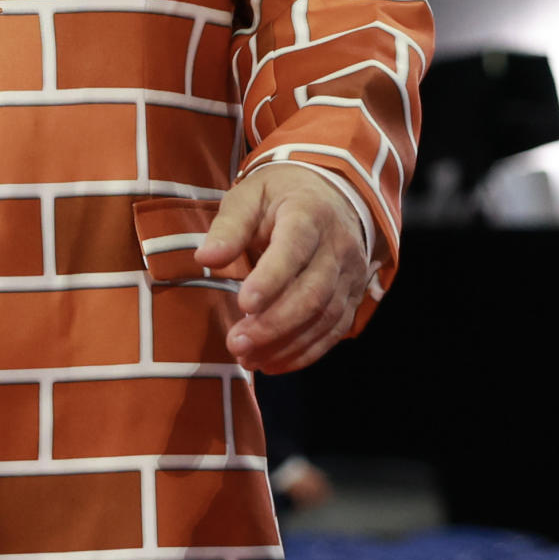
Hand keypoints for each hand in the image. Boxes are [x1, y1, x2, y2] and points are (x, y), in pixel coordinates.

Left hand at [199, 165, 373, 373]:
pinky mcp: (353, 297)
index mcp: (309, 214)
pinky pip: (334, 331)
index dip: (271, 280)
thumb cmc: (280, 196)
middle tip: (236, 344)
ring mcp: (350, 275)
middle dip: (273, 324)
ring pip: (324, 318)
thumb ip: (229, 226)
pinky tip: (273, 364)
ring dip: (285, 345)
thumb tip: (205, 257)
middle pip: (312, 293)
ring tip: (248, 359)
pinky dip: (305, 353)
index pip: (294, 249)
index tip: (243, 305)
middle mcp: (337, 247)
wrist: (333, 195)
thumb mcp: (249, 195)